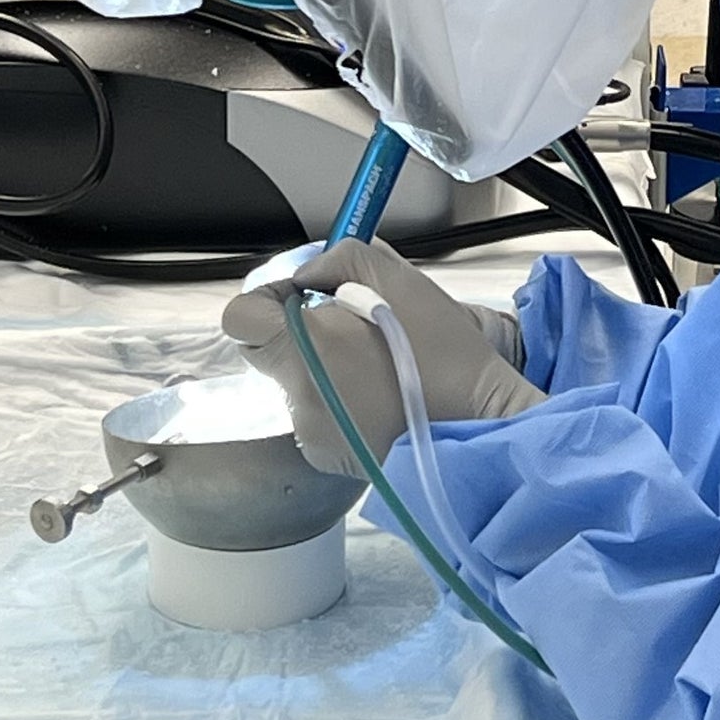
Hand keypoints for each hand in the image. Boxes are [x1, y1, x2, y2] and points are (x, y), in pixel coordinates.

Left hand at [221, 240, 540, 475]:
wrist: (478, 430)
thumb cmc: (443, 357)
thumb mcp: (401, 282)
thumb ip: (342, 260)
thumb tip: (312, 276)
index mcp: (306, 348)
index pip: (241, 318)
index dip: (266, 299)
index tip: (304, 296)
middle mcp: (297, 395)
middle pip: (271, 352)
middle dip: (303, 335)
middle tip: (353, 329)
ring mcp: (310, 433)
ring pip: (298, 385)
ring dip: (326, 370)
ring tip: (380, 368)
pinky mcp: (329, 458)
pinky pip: (319, 417)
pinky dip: (340, 404)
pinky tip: (383, 401)